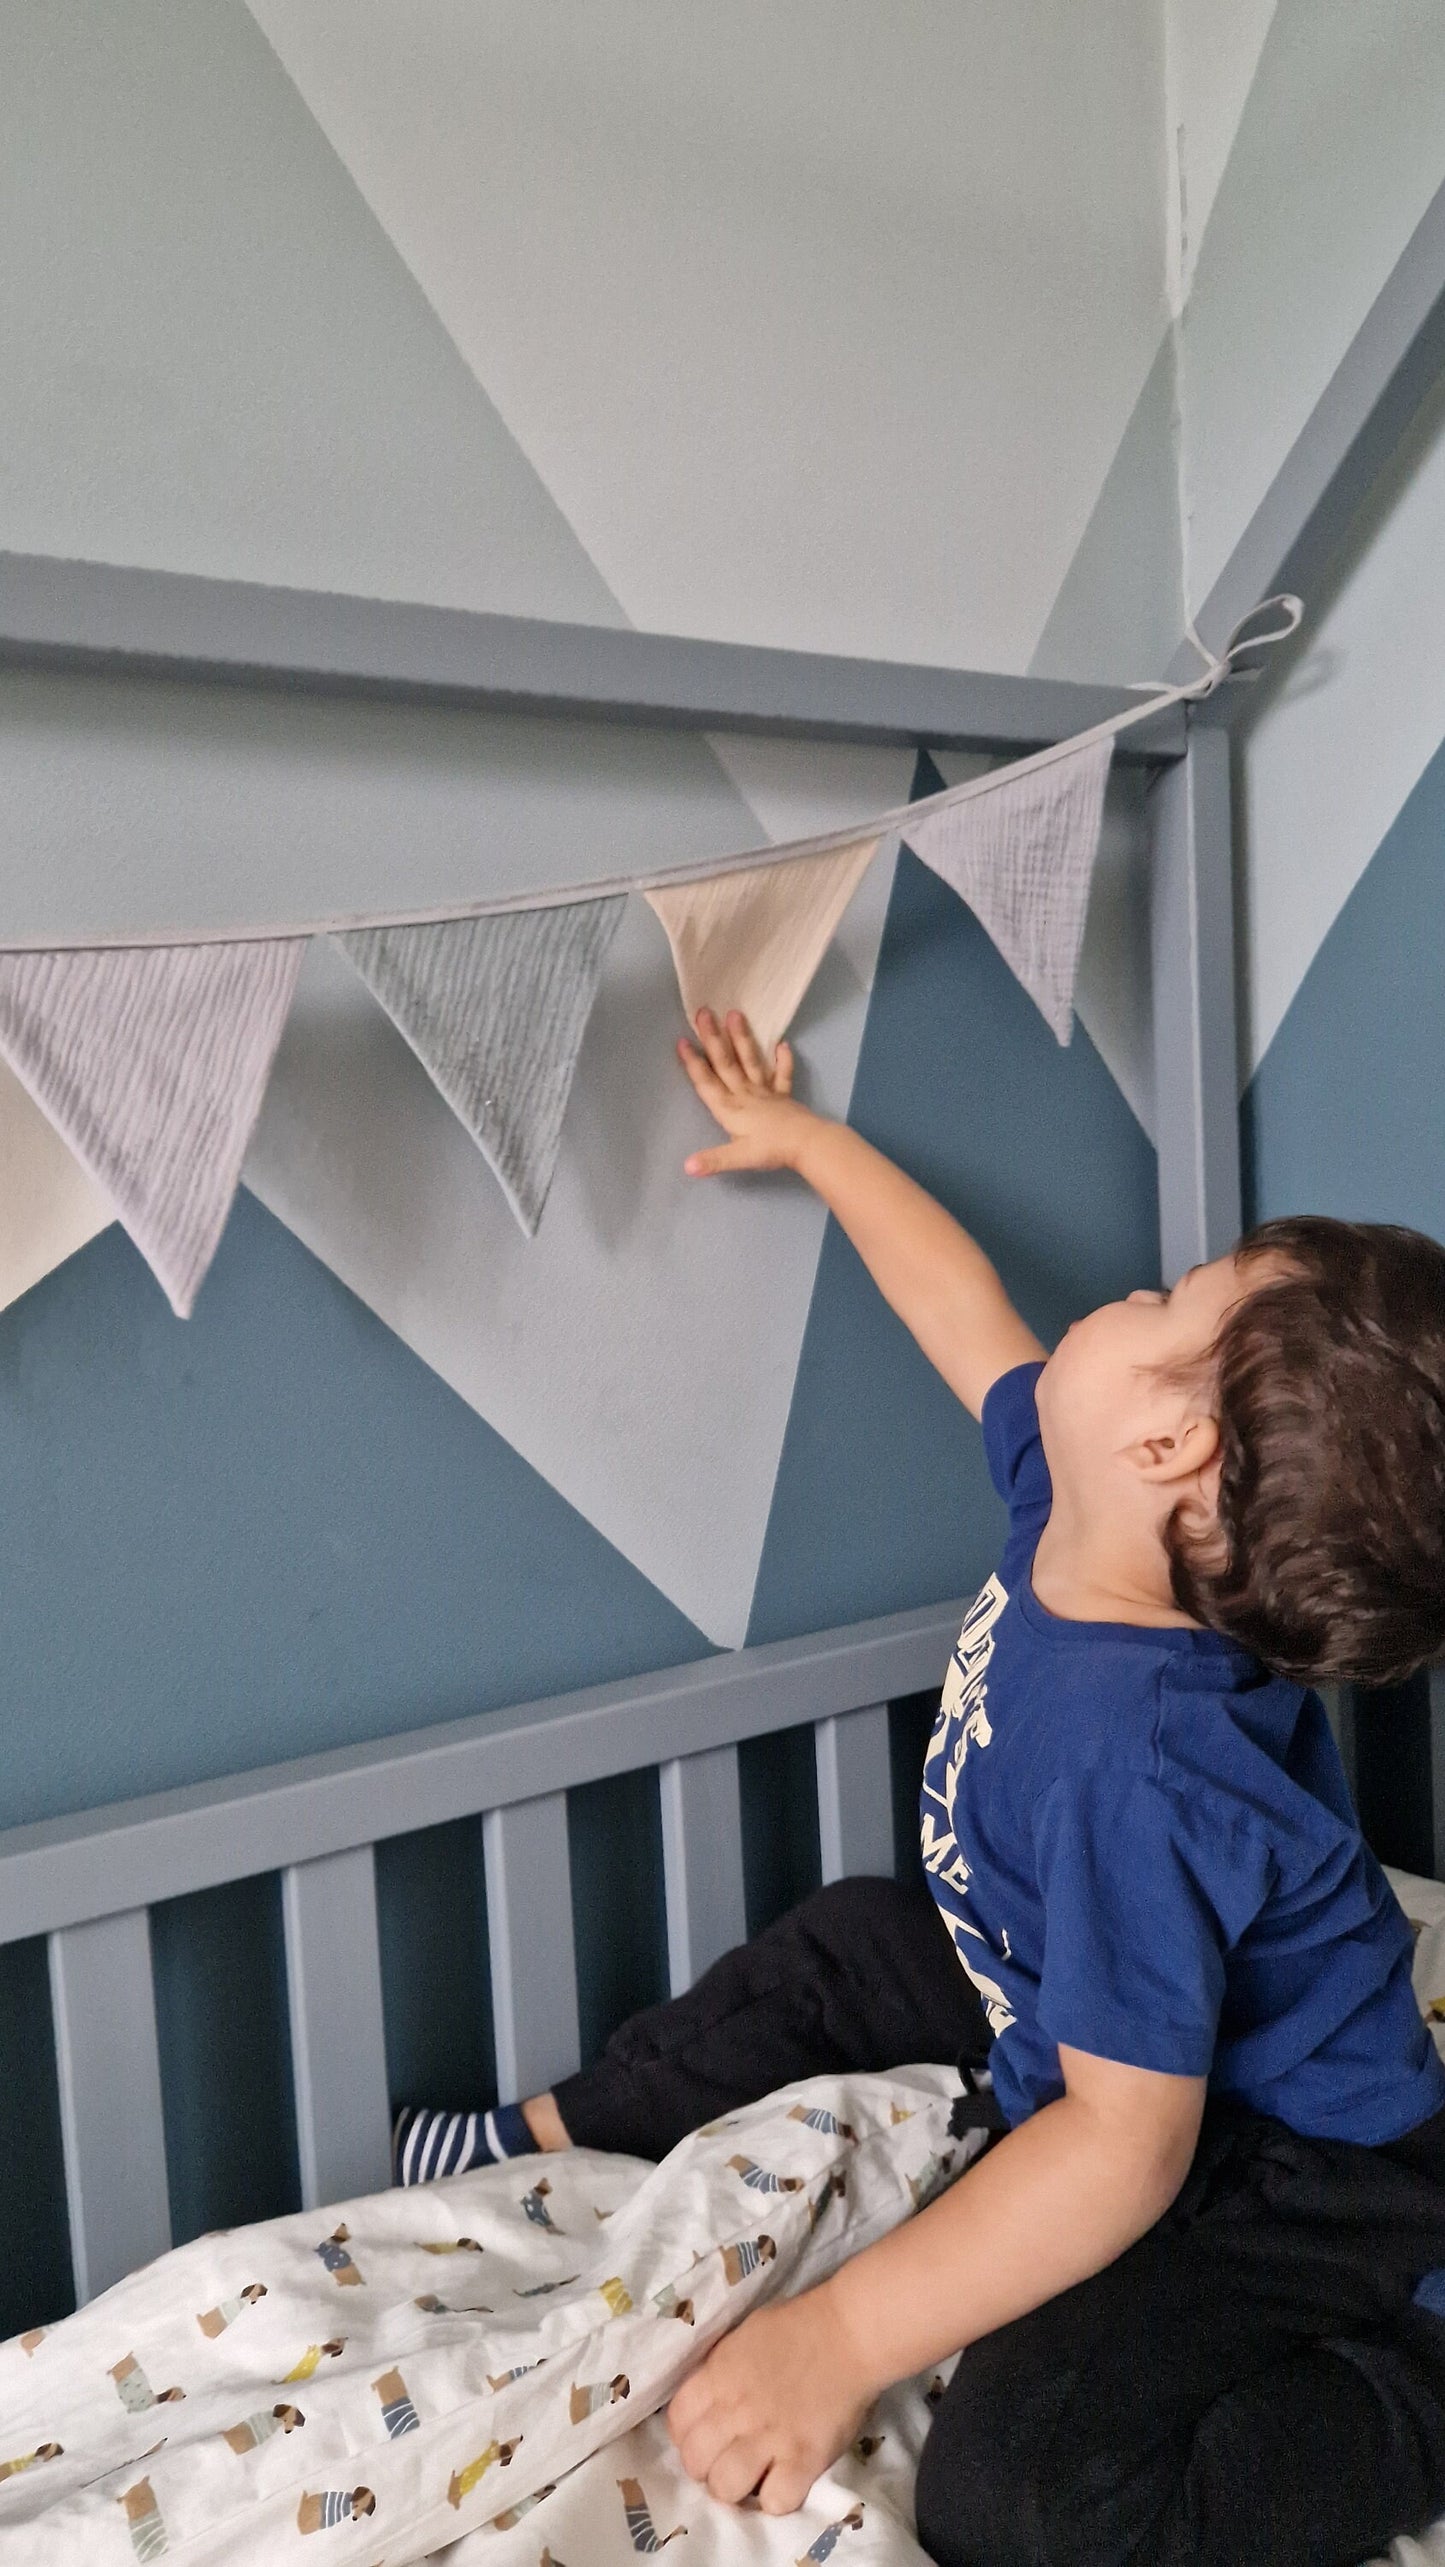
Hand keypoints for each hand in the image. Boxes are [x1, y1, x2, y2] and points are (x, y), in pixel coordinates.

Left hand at [666, 2285, 875, 2514]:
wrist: (849, 2333)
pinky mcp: (804, 2458)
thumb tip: (706, 2400)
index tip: (704, 2437)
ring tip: (753, 2476)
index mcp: (718, 2376)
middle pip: (695, 2462)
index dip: (687, 2436)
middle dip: (706, 2467)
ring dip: (735, 2488)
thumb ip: (718, 2370)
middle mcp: (736, 2410)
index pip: (677, 2422)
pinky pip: (775, 2501)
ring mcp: (769, 2437)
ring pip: (725, 2487)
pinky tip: (786, 2480)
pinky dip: (778, 2497)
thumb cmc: (797, 2327)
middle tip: (728, 2460)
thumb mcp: (741, 2337)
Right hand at [677, 1009, 814, 1177]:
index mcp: (730, 1108)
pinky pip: (782, 1075)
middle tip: (704, 1012)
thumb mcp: (738, 1157)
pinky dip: (783, 1060)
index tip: (682, 1040)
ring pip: (750, 1060)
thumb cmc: (772, 1150)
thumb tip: (687, 1166)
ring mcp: (766, 1092)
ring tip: (735, 1014)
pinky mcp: (783, 1095)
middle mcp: (745, 1094)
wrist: (808, 1144)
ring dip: (742, 1038)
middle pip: (726, 1062)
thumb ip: (713, 1160)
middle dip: (712, 1038)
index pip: (706, 1082)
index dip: (693, 1063)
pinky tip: (783, 1044)